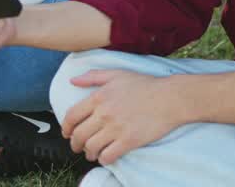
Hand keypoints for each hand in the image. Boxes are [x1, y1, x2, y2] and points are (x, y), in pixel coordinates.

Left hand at [61, 70, 183, 165]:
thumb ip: (93, 76)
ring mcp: (116, 128)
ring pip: (91, 147)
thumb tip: (72, 81)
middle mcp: (104, 113)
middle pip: (79, 135)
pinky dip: (103, 159)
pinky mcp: (129, 141)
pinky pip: (108, 156)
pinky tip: (105, 157)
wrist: (169, 98)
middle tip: (77, 147)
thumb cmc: (145, 85)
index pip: (72, 116)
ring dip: (88, 153)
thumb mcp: (117, 74)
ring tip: (91, 153)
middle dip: (75, 144)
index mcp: (99, 97)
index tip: (66, 133)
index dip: (65, 127)